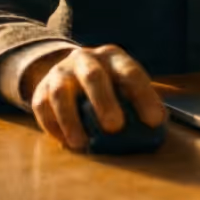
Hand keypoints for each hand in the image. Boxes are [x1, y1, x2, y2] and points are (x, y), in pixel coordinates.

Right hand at [21, 44, 166, 150]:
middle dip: (104, 102)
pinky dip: (53, 126)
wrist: (69, 71)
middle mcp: (85, 59)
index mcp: (113, 57)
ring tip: (82, 142)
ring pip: (61, 92)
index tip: (154, 121)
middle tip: (115, 127)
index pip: (130, 73)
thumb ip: (139, 101)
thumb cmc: (109, 85)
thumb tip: (158, 124)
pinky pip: (41, 106)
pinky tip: (66, 142)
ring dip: (71, 119)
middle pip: (93, 77)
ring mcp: (60, 73)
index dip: (144, 96)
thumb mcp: (125, 84)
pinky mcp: (41, 89)